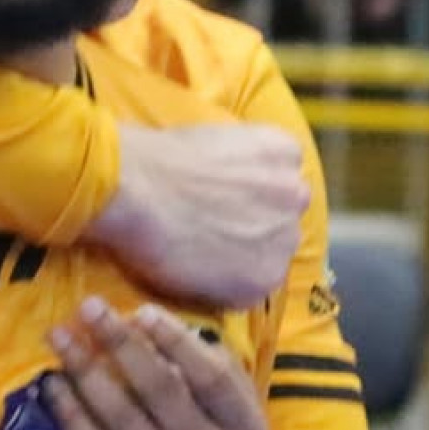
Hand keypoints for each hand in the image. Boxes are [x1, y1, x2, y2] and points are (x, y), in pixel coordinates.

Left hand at [46, 298, 269, 429]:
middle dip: (121, 342)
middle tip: (88, 306)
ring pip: (123, 416)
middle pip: (161, 390)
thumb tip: (153, 327)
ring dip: (86, 370)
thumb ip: (209, 365)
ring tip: (58, 335)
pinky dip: (70, 411)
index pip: (212, 377)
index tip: (141, 310)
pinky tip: (54, 382)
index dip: (177, 341)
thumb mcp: (231, 408)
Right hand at [90, 122, 307, 307]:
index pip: (280, 180)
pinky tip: (195, 271)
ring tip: (200, 254)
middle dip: (254, 225)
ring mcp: (284, 237)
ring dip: (243, 258)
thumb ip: (236, 165)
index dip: (250, 195)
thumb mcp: (211, 141)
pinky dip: (225, 288)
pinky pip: (248, 288)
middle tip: (213, 230)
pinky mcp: (265, 276)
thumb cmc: (155, 159)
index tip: (224, 202)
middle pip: (280, 218)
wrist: (133, 189)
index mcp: (283, 152)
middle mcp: (295, 193)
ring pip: (268, 255)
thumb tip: (226, 185)